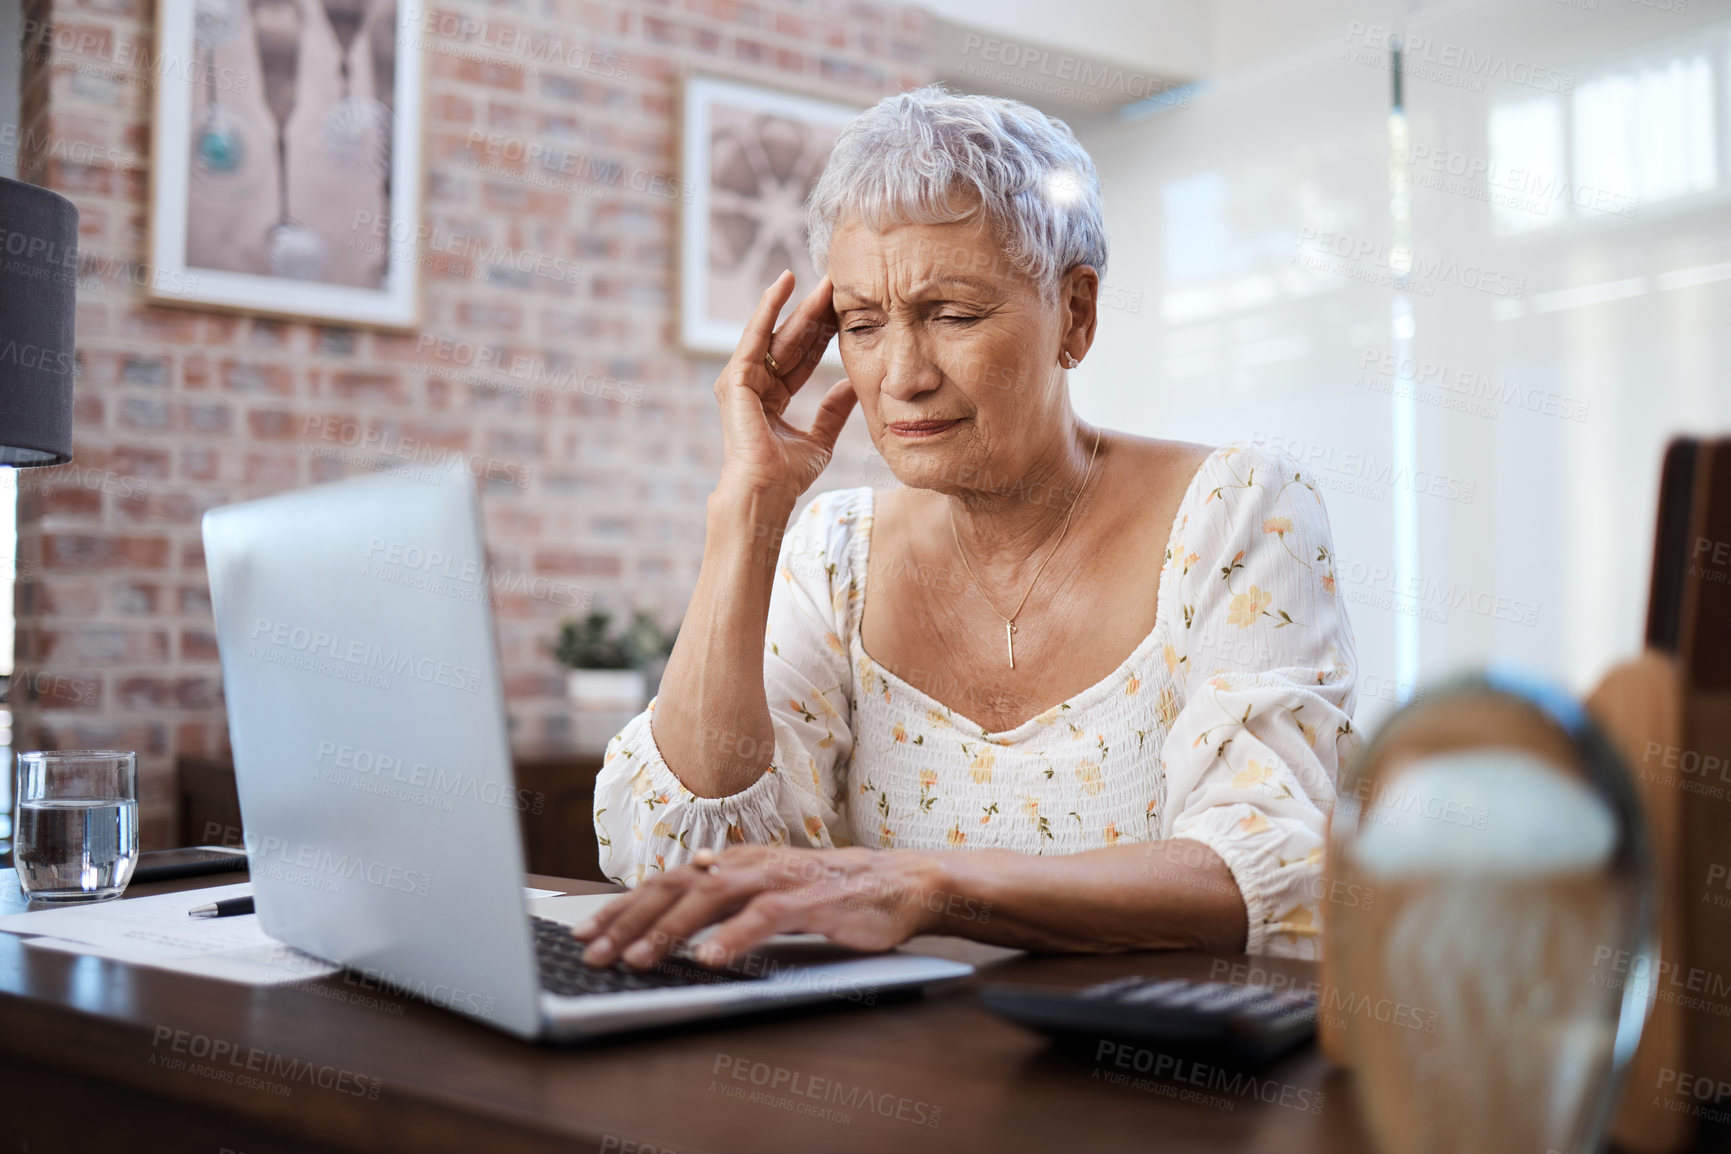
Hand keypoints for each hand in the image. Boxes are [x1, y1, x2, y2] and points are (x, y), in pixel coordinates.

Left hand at [573, 846, 944, 970]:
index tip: (587, 934)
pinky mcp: (812, 901)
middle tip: (593, 953)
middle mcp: (749, 865)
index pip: (665, 882)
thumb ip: (727, 895)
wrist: (901, 883)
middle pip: (675, 887)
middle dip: (629, 921)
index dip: (622, 907)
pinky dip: (734, 936)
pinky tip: (708, 957)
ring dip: (670, 930)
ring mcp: (780, 880)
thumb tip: (678, 903)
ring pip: (711, 898)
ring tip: (638, 959)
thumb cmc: (833, 892)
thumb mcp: (770, 889)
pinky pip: (765, 917)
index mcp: (734, 863)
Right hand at [715, 271, 856, 501]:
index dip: (823, 334)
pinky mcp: (735, 378)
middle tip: (835, 283)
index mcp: (773, 399)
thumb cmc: (786, 476)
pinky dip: (768, 309)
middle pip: (790, 341)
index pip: (802, 358)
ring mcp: (742, 381)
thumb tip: (850, 386)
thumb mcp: (819, 440)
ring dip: (796, 305)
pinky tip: (783, 284)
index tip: (844, 310)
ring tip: (818, 278)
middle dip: (813, 313)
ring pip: (776, 335)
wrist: (767, 491)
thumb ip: (833, 412)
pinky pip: (755, 336)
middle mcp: (756, 386)